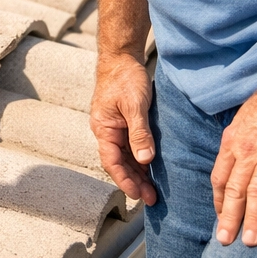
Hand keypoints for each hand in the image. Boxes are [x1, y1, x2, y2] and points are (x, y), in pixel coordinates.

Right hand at [90, 51, 157, 205]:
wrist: (121, 58)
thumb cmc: (125, 78)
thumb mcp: (134, 105)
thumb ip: (139, 133)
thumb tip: (144, 160)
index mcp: (104, 128)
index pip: (111, 161)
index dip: (125, 180)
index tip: (138, 195)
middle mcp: (106, 131)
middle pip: (118, 163)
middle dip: (133, 182)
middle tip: (151, 199)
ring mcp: (114, 128)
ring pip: (124, 157)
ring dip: (137, 174)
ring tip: (152, 191)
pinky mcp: (124, 124)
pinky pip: (130, 148)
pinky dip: (139, 161)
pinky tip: (150, 170)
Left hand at [211, 77, 256, 245]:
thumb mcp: (241, 121)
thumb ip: (237, 142)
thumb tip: (233, 158)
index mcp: (232, 144)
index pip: (220, 178)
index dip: (219, 200)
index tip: (220, 216)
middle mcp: (248, 153)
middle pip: (234, 190)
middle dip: (228, 218)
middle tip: (225, 241)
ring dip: (254, 219)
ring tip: (250, 241)